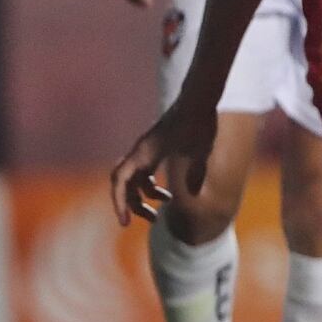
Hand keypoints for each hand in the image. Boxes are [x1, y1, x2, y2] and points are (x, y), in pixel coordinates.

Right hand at [108, 100, 215, 227]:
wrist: (201, 98)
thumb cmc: (201, 121)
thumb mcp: (202, 147)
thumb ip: (197, 170)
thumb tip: (194, 196)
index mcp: (146, 153)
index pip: (120, 181)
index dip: (119, 203)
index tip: (125, 222)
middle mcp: (142, 151)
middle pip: (125, 183)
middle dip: (132, 204)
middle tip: (152, 220)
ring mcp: (148, 149)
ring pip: (135, 178)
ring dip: (143, 196)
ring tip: (162, 210)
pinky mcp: (157, 148)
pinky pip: (145, 172)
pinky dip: (151, 185)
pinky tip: (169, 195)